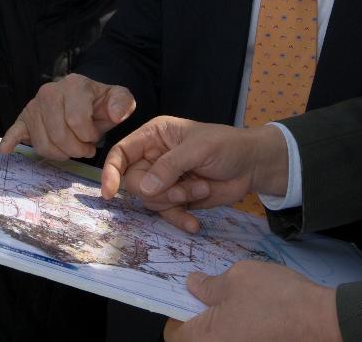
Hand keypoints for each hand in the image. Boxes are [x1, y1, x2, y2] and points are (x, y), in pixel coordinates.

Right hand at [0, 73, 135, 159]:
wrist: (84, 98)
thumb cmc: (100, 103)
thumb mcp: (118, 99)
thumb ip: (123, 104)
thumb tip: (116, 115)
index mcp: (74, 85)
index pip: (77, 121)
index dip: (88, 137)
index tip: (95, 137)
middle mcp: (50, 92)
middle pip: (58, 134)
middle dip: (75, 149)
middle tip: (85, 149)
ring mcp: (34, 105)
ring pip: (42, 142)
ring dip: (59, 153)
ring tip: (71, 148)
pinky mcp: (24, 117)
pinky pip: (15, 130)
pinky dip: (11, 140)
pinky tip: (8, 149)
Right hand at [101, 117, 287, 232]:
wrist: (253, 166)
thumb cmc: (226, 146)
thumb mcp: (198, 149)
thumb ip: (170, 167)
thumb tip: (143, 188)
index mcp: (153, 136)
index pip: (121, 153)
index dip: (111, 171)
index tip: (109, 192)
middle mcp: (154, 158)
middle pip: (134, 183)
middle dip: (159, 191)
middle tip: (184, 189)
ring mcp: (165, 180)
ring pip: (150, 201)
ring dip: (175, 201)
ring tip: (200, 190)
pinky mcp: (177, 198)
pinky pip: (167, 214)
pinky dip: (180, 219)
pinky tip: (194, 224)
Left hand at [163, 262, 340, 341]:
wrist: (320, 319)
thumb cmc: (275, 298)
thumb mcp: (236, 279)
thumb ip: (208, 284)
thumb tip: (192, 284)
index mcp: (206, 339)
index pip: (174, 332)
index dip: (177, 311)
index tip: (190, 294)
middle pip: (197, 337)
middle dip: (200, 316)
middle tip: (211, 292)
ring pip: (220, 337)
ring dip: (222, 321)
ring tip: (235, 299)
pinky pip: (238, 338)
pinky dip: (239, 327)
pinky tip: (252, 310)